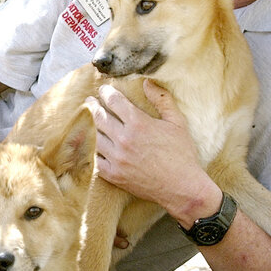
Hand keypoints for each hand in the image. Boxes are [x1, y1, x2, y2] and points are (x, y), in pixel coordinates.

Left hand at [85, 80, 219, 224]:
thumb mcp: (177, 123)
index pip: (114, 101)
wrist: (183, 188)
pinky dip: (90, 148)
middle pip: (99, 116)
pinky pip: (94, 158)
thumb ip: (162, 99)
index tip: (104, 90)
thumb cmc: (182, 154)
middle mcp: (124, 139)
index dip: (106, 92)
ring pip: (94, 136)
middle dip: (92, 106)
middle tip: (89, 101)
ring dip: (89, 125)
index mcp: (139, 123)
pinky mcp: (114, 175)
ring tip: (87, 119)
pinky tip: (90, 142)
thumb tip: (148, 82)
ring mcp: (117, 158)